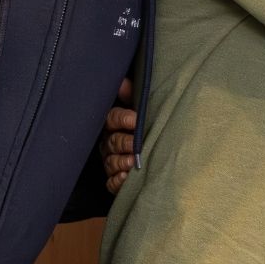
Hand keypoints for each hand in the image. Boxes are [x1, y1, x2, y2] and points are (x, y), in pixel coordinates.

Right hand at [103, 79, 135, 194]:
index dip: (123, 118)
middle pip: (113, 142)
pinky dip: (117, 181)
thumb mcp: (139, 109)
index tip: (135, 120)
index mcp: (114, 125)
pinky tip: (125, 178)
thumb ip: (131, 96)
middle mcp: (109, 143)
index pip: (112, 118)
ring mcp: (111, 161)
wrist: (155, 150)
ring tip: (133, 163)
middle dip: (125, 143)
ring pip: (111, 162)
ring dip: (121, 162)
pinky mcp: (114, 179)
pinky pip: (111, 182)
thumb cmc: (144, 126)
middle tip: (136, 145)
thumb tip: (123, 82)